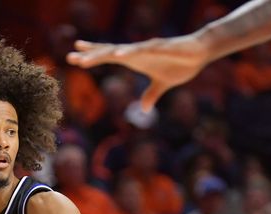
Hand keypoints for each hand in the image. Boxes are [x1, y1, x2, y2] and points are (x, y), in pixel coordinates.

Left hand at [66, 36, 207, 110]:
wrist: (200, 52)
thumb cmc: (181, 64)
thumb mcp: (163, 84)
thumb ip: (151, 95)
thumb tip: (143, 109)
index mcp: (136, 59)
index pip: (109, 56)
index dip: (93, 56)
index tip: (75, 57)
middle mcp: (137, 52)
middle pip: (109, 52)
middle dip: (90, 55)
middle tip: (70, 57)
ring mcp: (147, 48)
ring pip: (121, 50)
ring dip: (103, 53)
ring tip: (86, 56)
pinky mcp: (160, 47)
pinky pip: (142, 50)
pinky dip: (130, 52)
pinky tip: (119, 54)